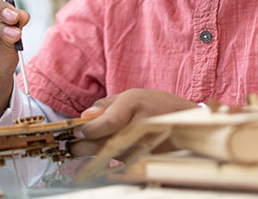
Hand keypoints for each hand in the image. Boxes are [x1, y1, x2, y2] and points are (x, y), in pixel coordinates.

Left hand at [71, 88, 196, 155]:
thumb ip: (106, 106)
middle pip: (106, 141)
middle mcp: (141, 124)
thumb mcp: (131, 96)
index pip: (108, 121)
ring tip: (81, 149)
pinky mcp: (148, 158)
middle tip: (71, 147)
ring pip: (111, 154)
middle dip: (84, 147)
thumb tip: (85, 116)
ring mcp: (146, 144)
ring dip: (93, 154)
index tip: (77, 132)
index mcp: (134, 103)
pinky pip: (122, 161)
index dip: (90, 129)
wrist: (186, 120)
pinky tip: (102, 154)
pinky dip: (109, 158)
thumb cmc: (154, 104)